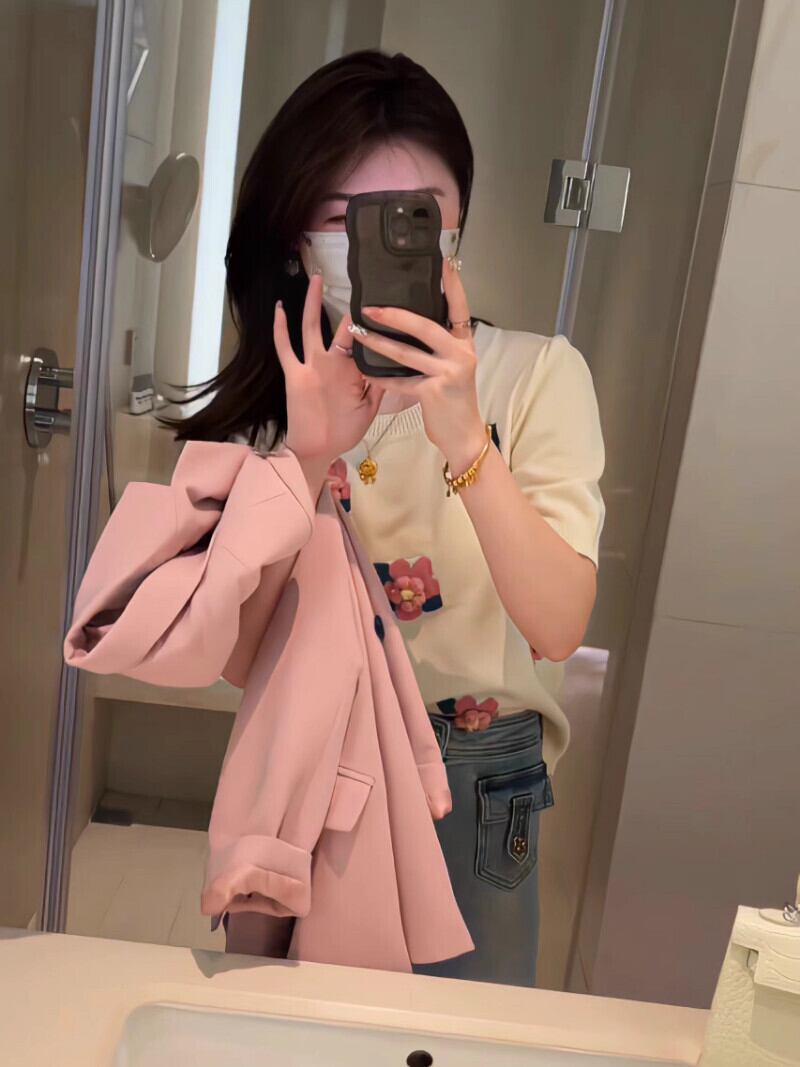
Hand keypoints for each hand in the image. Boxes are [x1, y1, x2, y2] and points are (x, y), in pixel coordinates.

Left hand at [274, 273, 384, 463]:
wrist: (312, 450)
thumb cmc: (342, 433)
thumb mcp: (370, 411)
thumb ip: (379, 384)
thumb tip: (391, 360)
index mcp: (352, 372)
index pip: (364, 338)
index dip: (370, 320)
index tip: (378, 304)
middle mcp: (331, 363)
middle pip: (342, 328)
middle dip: (349, 305)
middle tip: (355, 284)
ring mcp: (309, 366)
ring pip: (310, 327)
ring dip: (312, 302)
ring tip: (316, 279)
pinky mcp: (292, 373)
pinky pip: (284, 346)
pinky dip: (280, 327)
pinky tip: (280, 308)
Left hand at [359, 257, 486, 471]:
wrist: (463, 435)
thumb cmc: (454, 400)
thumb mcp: (454, 368)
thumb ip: (440, 347)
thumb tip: (415, 322)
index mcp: (464, 344)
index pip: (460, 309)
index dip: (453, 285)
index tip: (445, 261)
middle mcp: (459, 355)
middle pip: (425, 326)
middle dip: (395, 315)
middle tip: (370, 306)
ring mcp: (447, 373)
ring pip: (406, 352)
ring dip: (378, 342)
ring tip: (358, 332)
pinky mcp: (433, 393)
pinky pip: (400, 380)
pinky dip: (380, 376)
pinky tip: (364, 369)